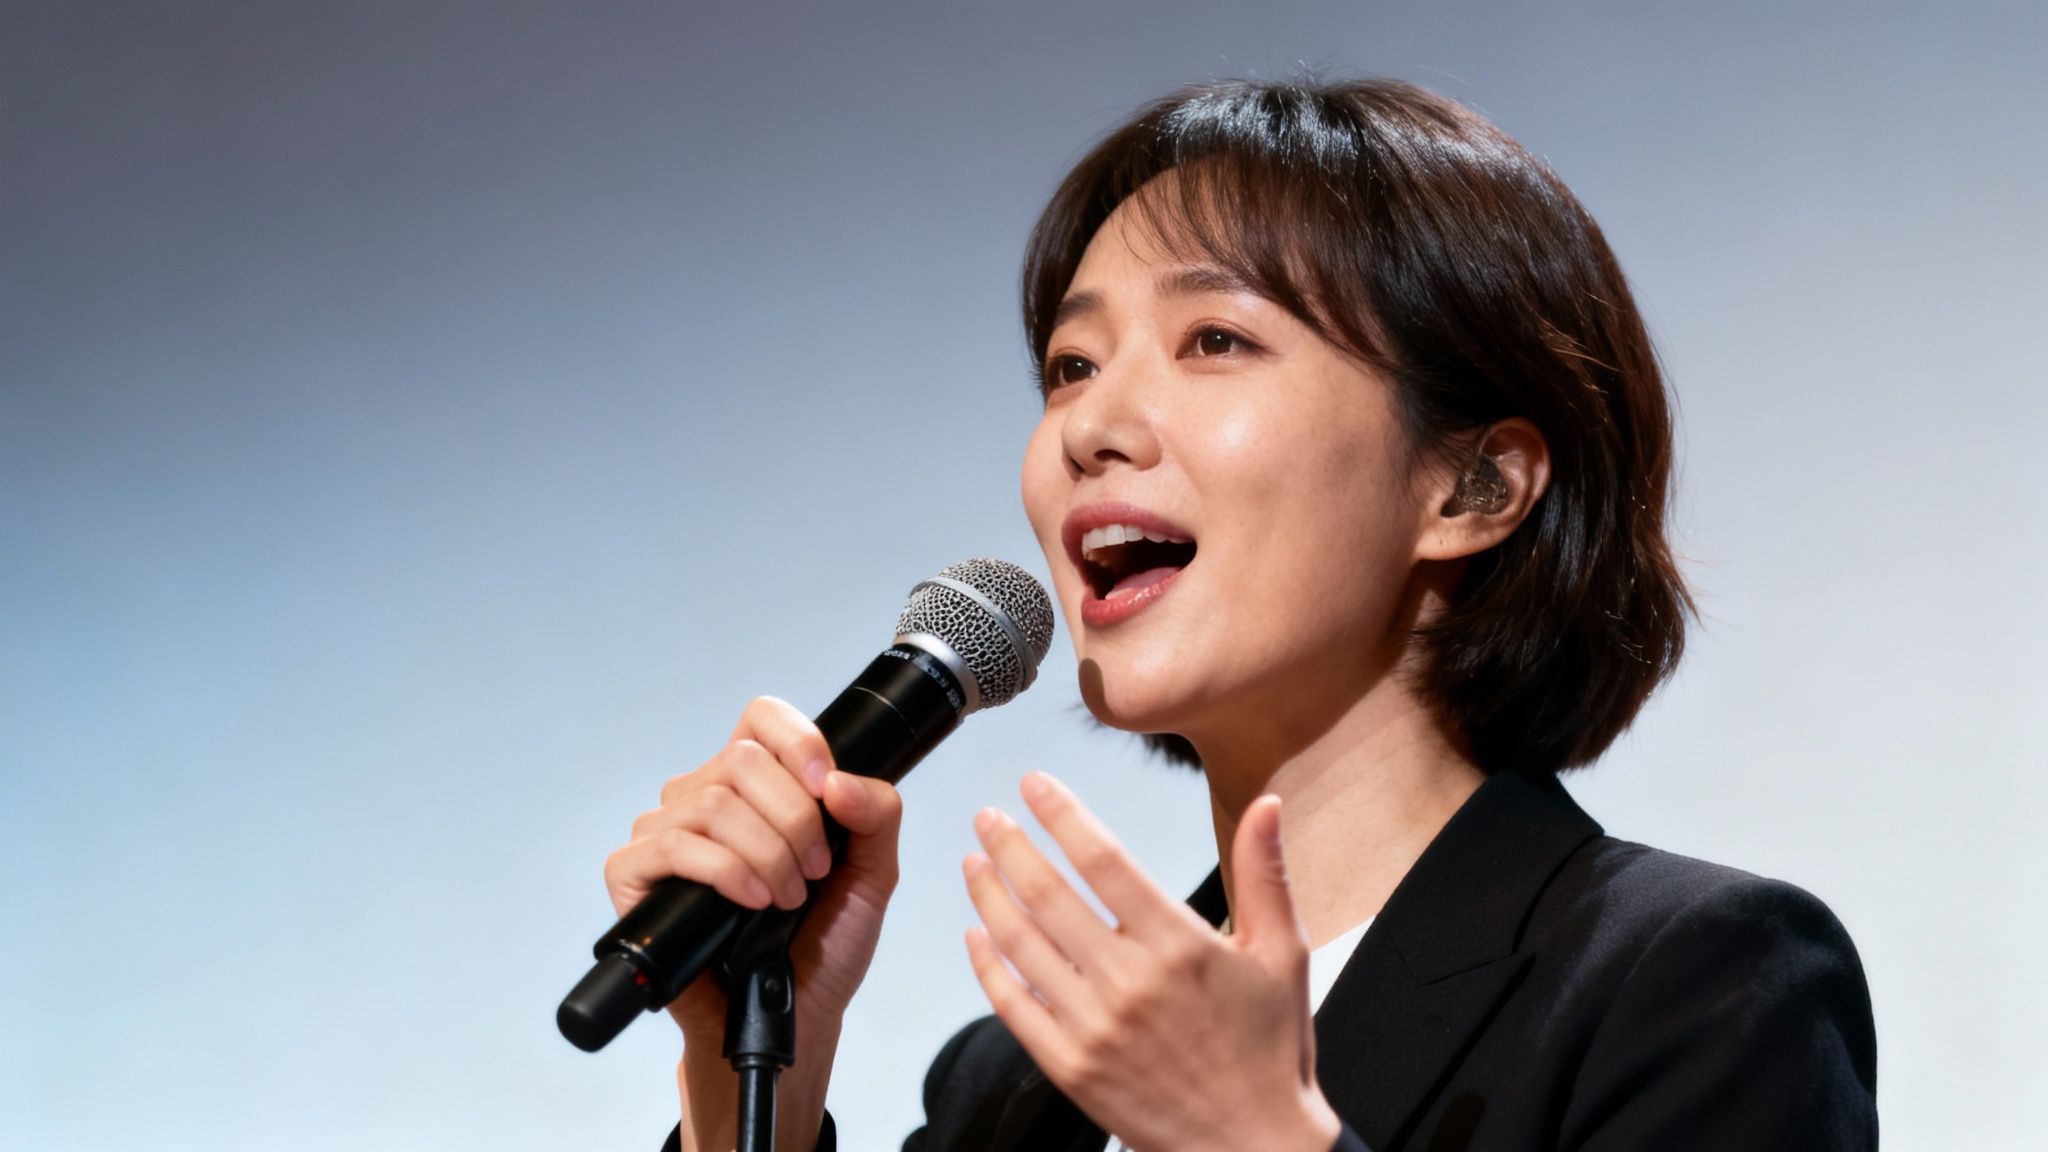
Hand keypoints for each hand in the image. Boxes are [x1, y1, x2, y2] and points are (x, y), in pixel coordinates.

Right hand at [603, 696, 902, 1151]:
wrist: (796, 1015)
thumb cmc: (823, 944)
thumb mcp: (872, 873)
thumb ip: (877, 815)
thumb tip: (837, 780)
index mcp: (758, 785)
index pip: (761, 717)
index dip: (798, 741)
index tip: (829, 790)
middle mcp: (705, 797)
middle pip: (743, 759)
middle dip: (795, 819)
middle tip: (815, 872)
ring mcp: (665, 833)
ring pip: (713, 802)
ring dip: (767, 854)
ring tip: (787, 900)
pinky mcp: (632, 874)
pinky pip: (672, 844)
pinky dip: (725, 870)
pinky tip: (751, 902)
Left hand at [961, 773, 1341, 1151]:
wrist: (1251, 1143)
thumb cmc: (1270, 1046)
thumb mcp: (1283, 954)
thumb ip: (1265, 874)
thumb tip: (1269, 805)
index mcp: (1179, 946)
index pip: (1103, 860)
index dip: (1062, 815)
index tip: (1035, 784)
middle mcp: (1129, 982)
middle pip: (1049, 895)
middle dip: (1010, 846)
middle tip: (988, 816)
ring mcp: (1093, 1027)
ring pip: (1021, 945)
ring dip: (989, 895)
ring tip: (973, 861)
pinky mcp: (1070, 1067)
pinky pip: (1013, 1006)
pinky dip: (987, 966)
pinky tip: (976, 934)